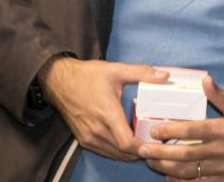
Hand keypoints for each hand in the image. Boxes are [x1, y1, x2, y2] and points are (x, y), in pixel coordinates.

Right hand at [38, 57, 168, 160]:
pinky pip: (104, 152)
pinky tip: (127, 144)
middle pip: (123, 152)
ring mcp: (88, 136)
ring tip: (143, 144)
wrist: (60, 81)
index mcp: (107, 114)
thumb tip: (164, 75)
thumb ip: (142, 73)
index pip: (127, 142)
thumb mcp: (116, 70)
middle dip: (140, 151)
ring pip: (114, 154)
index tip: (155, 143)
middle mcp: (97, 130)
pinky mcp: (83, 139)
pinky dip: (117, 152)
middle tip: (155, 144)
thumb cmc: (87, 76)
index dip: (143, 147)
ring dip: (129, 154)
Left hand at [139, 75, 223, 180]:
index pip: (192, 130)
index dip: (170, 130)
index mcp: (223, 130)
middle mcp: (220, 151)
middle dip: (160, 153)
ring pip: (187, 172)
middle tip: (142, 149)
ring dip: (166, 168)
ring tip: (151, 162)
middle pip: (184, 154)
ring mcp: (221, 169)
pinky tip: (168, 177)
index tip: (153, 130)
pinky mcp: (223, 181)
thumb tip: (205, 79)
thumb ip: (220, 95)